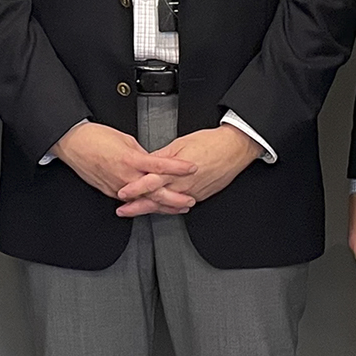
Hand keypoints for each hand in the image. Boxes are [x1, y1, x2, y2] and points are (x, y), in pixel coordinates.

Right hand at [54, 122, 196, 214]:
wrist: (73, 143)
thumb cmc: (96, 137)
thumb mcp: (125, 140)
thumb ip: (141, 154)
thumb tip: (152, 160)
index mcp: (131, 159)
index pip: (161, 165)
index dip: (178, 168)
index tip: (192, 168)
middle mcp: (126, 176)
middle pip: (155, 191)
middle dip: (175, 198)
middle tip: (190, 201)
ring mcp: (118, 186)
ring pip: (144, 200)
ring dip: (162, 205)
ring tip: (177, 208)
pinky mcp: (110, 191)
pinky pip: (131, 200)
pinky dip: (144, 204)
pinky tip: (153, 207)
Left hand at [115, 126, 256, 216]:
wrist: (234, 149)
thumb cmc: (210, 143)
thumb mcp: (180, 144)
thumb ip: (161, 156)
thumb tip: (146, 161)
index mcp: (175, 170)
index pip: (150, 182)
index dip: (134, 188)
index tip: (121, 193)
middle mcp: (182, 184)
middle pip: (155, 199)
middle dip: (137, 207)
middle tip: (122, 210)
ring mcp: (192, 192)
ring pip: (167, 205)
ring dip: (151, 209)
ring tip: (137, 212)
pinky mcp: (200, 195)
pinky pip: (180, 205)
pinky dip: (169, 209)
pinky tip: (161, 210)